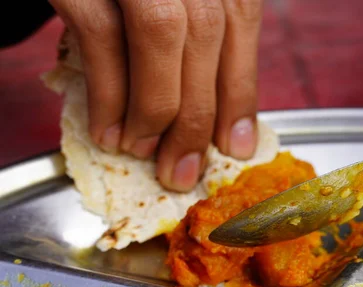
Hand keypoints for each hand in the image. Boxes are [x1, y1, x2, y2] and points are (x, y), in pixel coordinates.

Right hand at [48, 0, 262, 191]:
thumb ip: (195, 36)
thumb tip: (219, 116)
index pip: (240, 20)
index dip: (240, 90)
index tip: (237, 143)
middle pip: (207, 33)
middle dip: (197, 115)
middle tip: (185, 168)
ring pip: (161, 36)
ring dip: (155, 111)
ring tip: (145, 152)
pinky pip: (101, 37)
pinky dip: (110, 95)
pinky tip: (110, 132)